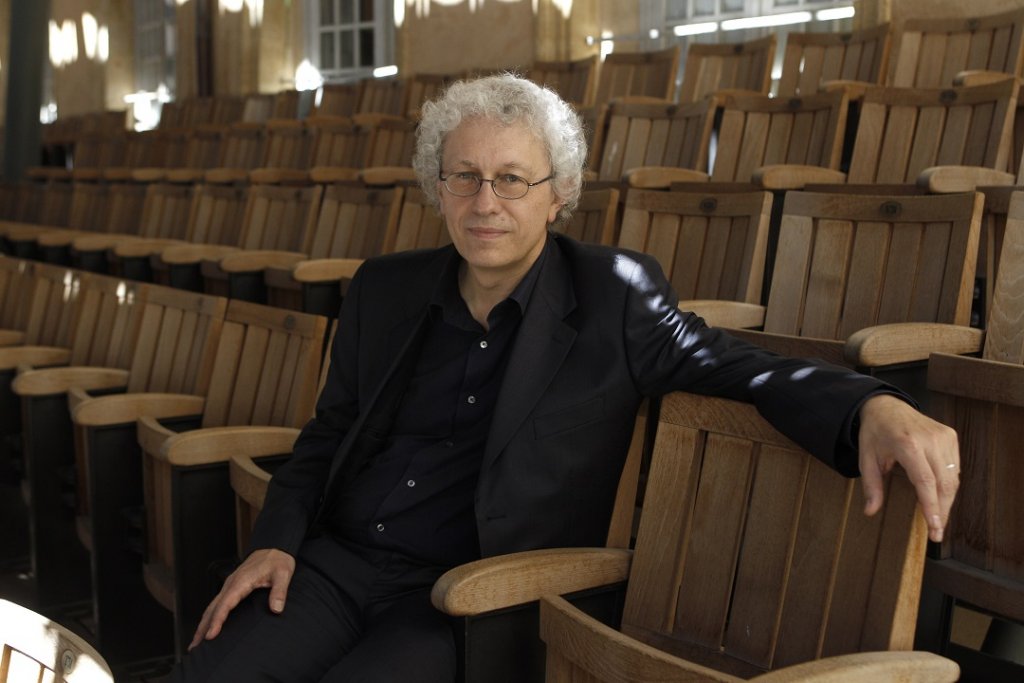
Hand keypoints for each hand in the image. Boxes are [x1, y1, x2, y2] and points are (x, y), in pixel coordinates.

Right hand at [189, 548, 295, 649]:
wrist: (274, 549)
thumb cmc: (277, 561)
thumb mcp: (283, 574)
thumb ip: (279, 591)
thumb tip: (276, 609)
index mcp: (241, 582)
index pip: (225, 604)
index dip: (217, 620)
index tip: (211, 635)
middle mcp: (231, 584)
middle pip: (212, 608)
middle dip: (203, 627)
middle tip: (195, 646)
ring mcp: (230, 586)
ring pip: (212, 606)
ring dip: (203, 623)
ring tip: (196, 641)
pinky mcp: (232, 588)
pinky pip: (217, 603)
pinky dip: (210, 616)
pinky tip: (208, 625)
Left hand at [857, 394, 959, 542]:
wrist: (886, 406)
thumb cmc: (875, 433)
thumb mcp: (866, 459)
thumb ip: (871, 486)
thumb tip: (870, 511)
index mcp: (907, 444)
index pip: (926, 481)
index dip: (932, 506)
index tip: (935, 527)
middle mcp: (930, 439)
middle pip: (944, 483)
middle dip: (941, 511)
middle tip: (936, 533)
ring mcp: (944, 436)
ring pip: (953, 478)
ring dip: (947, 501)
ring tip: (937, 519)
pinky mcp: (951, 436)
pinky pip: (954, 468)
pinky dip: (949, 485)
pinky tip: (940, 497)